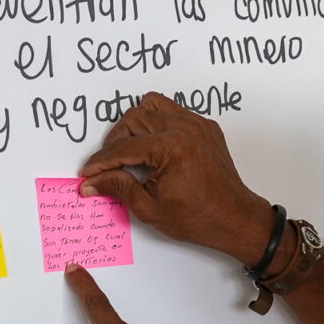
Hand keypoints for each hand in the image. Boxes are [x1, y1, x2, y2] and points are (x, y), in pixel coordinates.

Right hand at [78, 92, 272, 264]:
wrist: (235, 218)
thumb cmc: (200, 217)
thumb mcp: (150, 207)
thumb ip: (119, 187)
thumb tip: (93, 182)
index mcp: (171, 147)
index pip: (124, 147)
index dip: (101, 162)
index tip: (89, 172)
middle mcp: (185, 128)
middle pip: (134, 118)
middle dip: (116, 141)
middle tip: (109, 165)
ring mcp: (197, 125)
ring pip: (153, 105)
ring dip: (136, 124)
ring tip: (129, 150)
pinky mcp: (205, 128)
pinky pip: (173, 112)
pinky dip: (158, 124)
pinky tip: (153, 147)